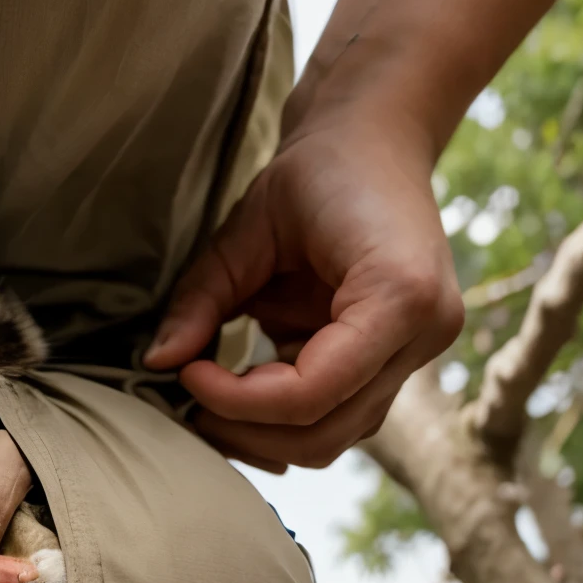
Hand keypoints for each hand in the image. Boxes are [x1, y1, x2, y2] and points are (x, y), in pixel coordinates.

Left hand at [142, 114, 462, 470]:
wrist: (375, 144)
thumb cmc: (317, 172)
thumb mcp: (246, 228)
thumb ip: (202, 298)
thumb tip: (158, 363)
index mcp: (400, 295)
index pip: (311, 392)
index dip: (236, 400)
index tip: (187, 373)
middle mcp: (425, 334)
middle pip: (324, 434)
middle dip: (245, 431)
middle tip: (187, 401)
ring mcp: (418, 355)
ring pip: (332, 438)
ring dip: (261, 434)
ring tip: (208, 398)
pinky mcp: (397, 363)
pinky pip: (337, 417)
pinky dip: (282, 417)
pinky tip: (243, 386)